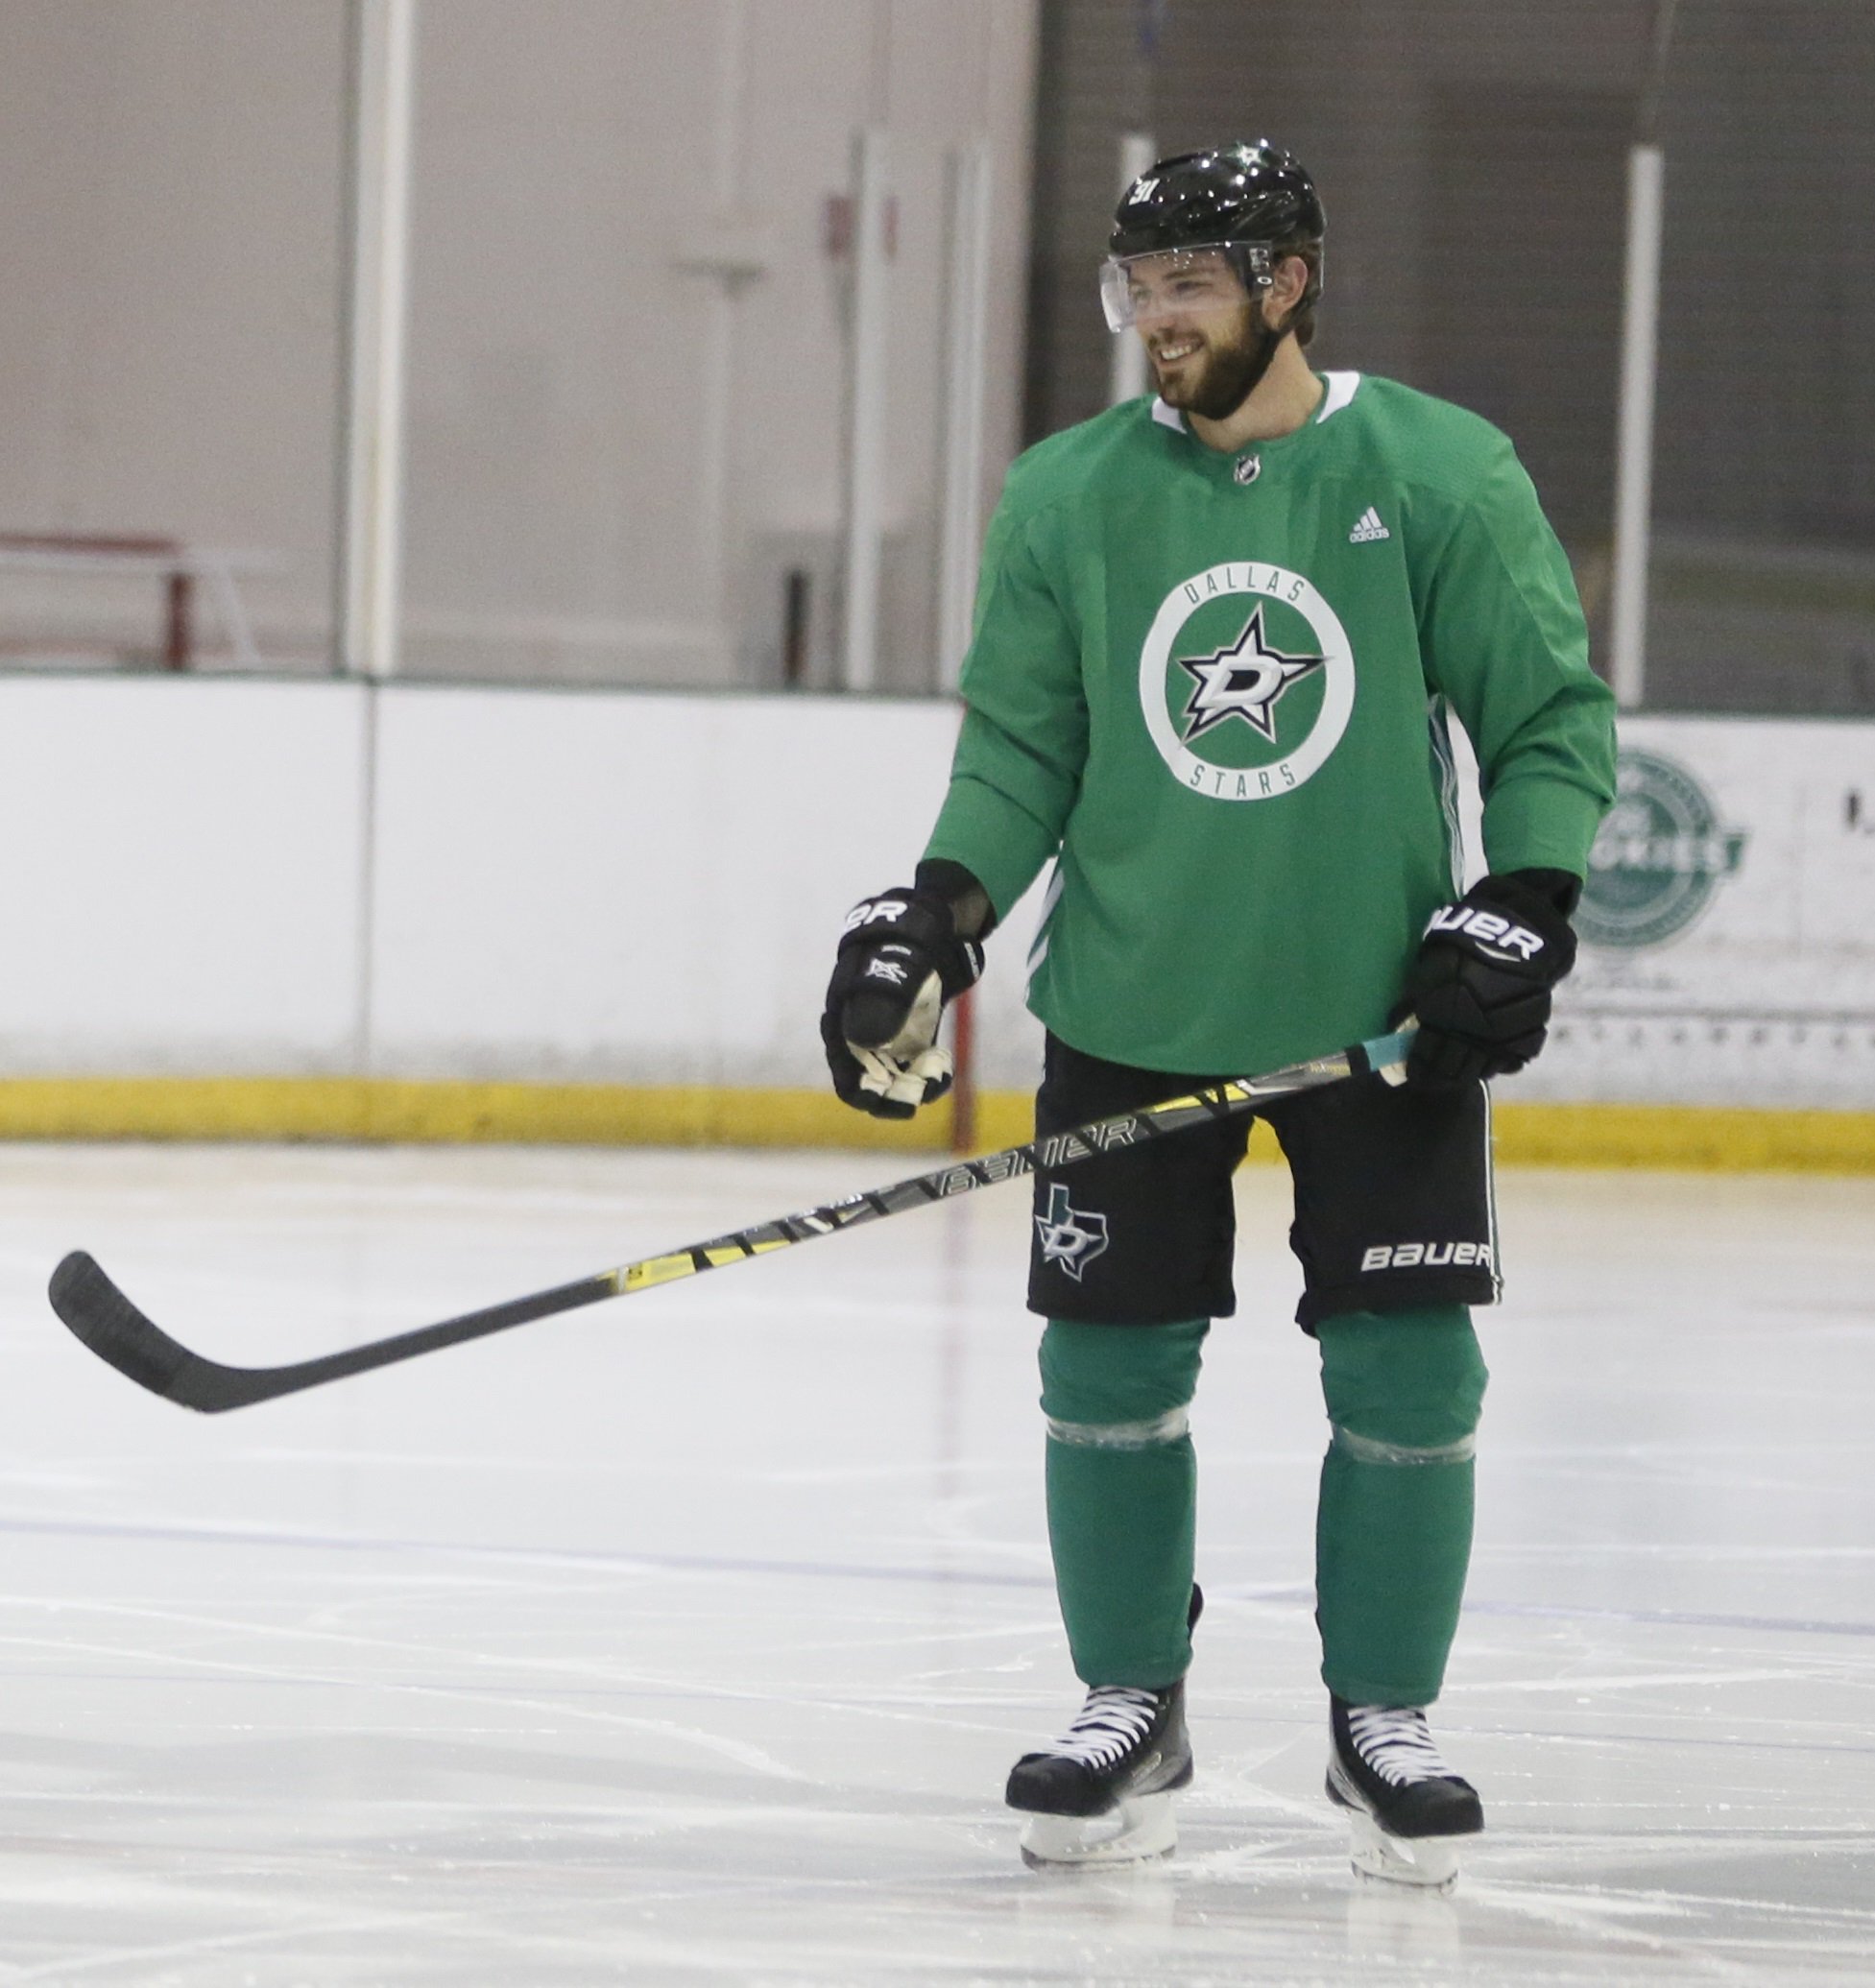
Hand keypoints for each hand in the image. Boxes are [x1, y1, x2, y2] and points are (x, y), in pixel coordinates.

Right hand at [822, 883, 985, 1117]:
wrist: (937, 925)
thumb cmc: (910, 943)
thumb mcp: (896, 970)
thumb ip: (881, 1002)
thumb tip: (865, 1042)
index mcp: (844, 1012)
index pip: (840, 1062)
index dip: (855, 1088)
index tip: (874, 1102)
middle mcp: (862, 1027)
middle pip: (866, 1075)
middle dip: (887, 1094)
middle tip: (909, 1105)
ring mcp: (888, 1031)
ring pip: (894, 1074)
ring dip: (911, 1086)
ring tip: (934, 1083)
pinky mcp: (912, 1033)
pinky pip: (915, 1063)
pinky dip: (928, 1073)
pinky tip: (945, 1068)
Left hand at [1397, 871, 1577, 1087]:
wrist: (1515, 929)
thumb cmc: (1461, 947)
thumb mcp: (1428, 969)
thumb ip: (1414, 1003)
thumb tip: (1399, 1034)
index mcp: (1447, 1008)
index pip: (1429, 1055)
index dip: (1420, 1070)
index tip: (1416, 1075)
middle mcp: (1479, 1022)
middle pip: (1459, 1067)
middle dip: (1444, 1076)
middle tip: (1437, 1078)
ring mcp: (1509, 1026)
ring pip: (1489, 1065)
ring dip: (1475, 1067)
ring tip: (1465, 1065)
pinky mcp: (1536, 1024)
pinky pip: (1519, 1055)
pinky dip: (1506, 1059)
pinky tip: (1494, 1055)